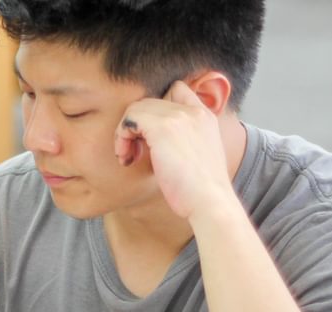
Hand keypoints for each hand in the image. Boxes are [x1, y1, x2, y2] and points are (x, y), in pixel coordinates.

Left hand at [114, 81, 235, 220]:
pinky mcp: (162, 127)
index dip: (157, 108)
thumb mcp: (196, 157)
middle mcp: (193, 111)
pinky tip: (127, 157)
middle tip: (134, 153)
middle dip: (136, 126)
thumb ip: (181, 141)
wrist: (210, 202)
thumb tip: (153, 143)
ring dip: (125, 132)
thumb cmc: (200, 192)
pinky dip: (122, 137)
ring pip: (136, 108)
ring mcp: (178, 117)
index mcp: (205, 116)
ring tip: (128, 156)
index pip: (178, 90)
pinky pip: (129, 119)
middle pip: (149, 102)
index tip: (148, 135)